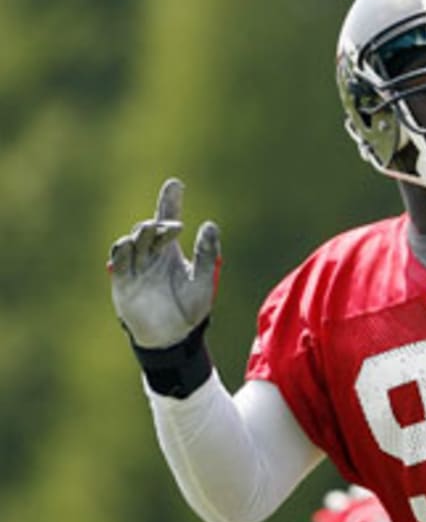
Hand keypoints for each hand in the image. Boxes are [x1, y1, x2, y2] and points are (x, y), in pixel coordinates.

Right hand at [108, 178, 220, 347]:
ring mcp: (135, 268)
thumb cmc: (190, 309)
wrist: (173, 338)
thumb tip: (210, 224)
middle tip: (175, 226)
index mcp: (170, 253)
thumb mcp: (203, 280)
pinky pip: (119, 261)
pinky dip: (124, 249)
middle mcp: (151, 256)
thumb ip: (206, 254)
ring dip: (142, 233)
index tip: (175, 183)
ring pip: (133, 241)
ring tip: (154, 230)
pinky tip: (131, 243)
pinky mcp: (123, 282)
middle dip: (159, 224)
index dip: (170, 202)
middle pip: (149, 229)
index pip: (167, 221)